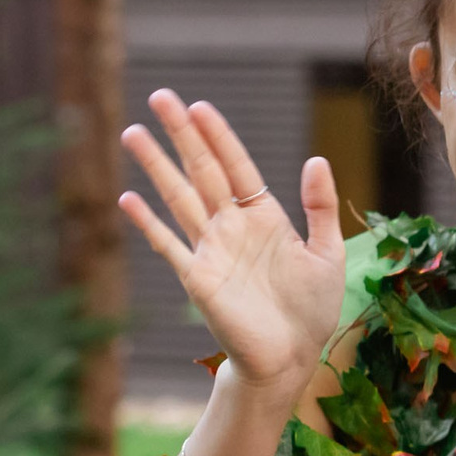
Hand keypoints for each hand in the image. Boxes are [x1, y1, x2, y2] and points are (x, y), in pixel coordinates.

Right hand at [120, 91, 345, 401]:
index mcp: (264, 216)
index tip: (200, 105)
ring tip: (134, 133)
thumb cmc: (311, 310)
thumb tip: (315, 159)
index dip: (219, 136)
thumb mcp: (328, 253)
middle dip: (182, 134)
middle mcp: (232, 227)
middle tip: (160, 96)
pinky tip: (128, 199)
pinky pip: (168, 245)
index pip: (236, 165)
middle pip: (202, 170)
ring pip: (179, 198)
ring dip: (157, 166)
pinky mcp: (198, 279)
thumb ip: (319, 207)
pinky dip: (148, 223)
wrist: (291, 359)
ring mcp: (211, 251)